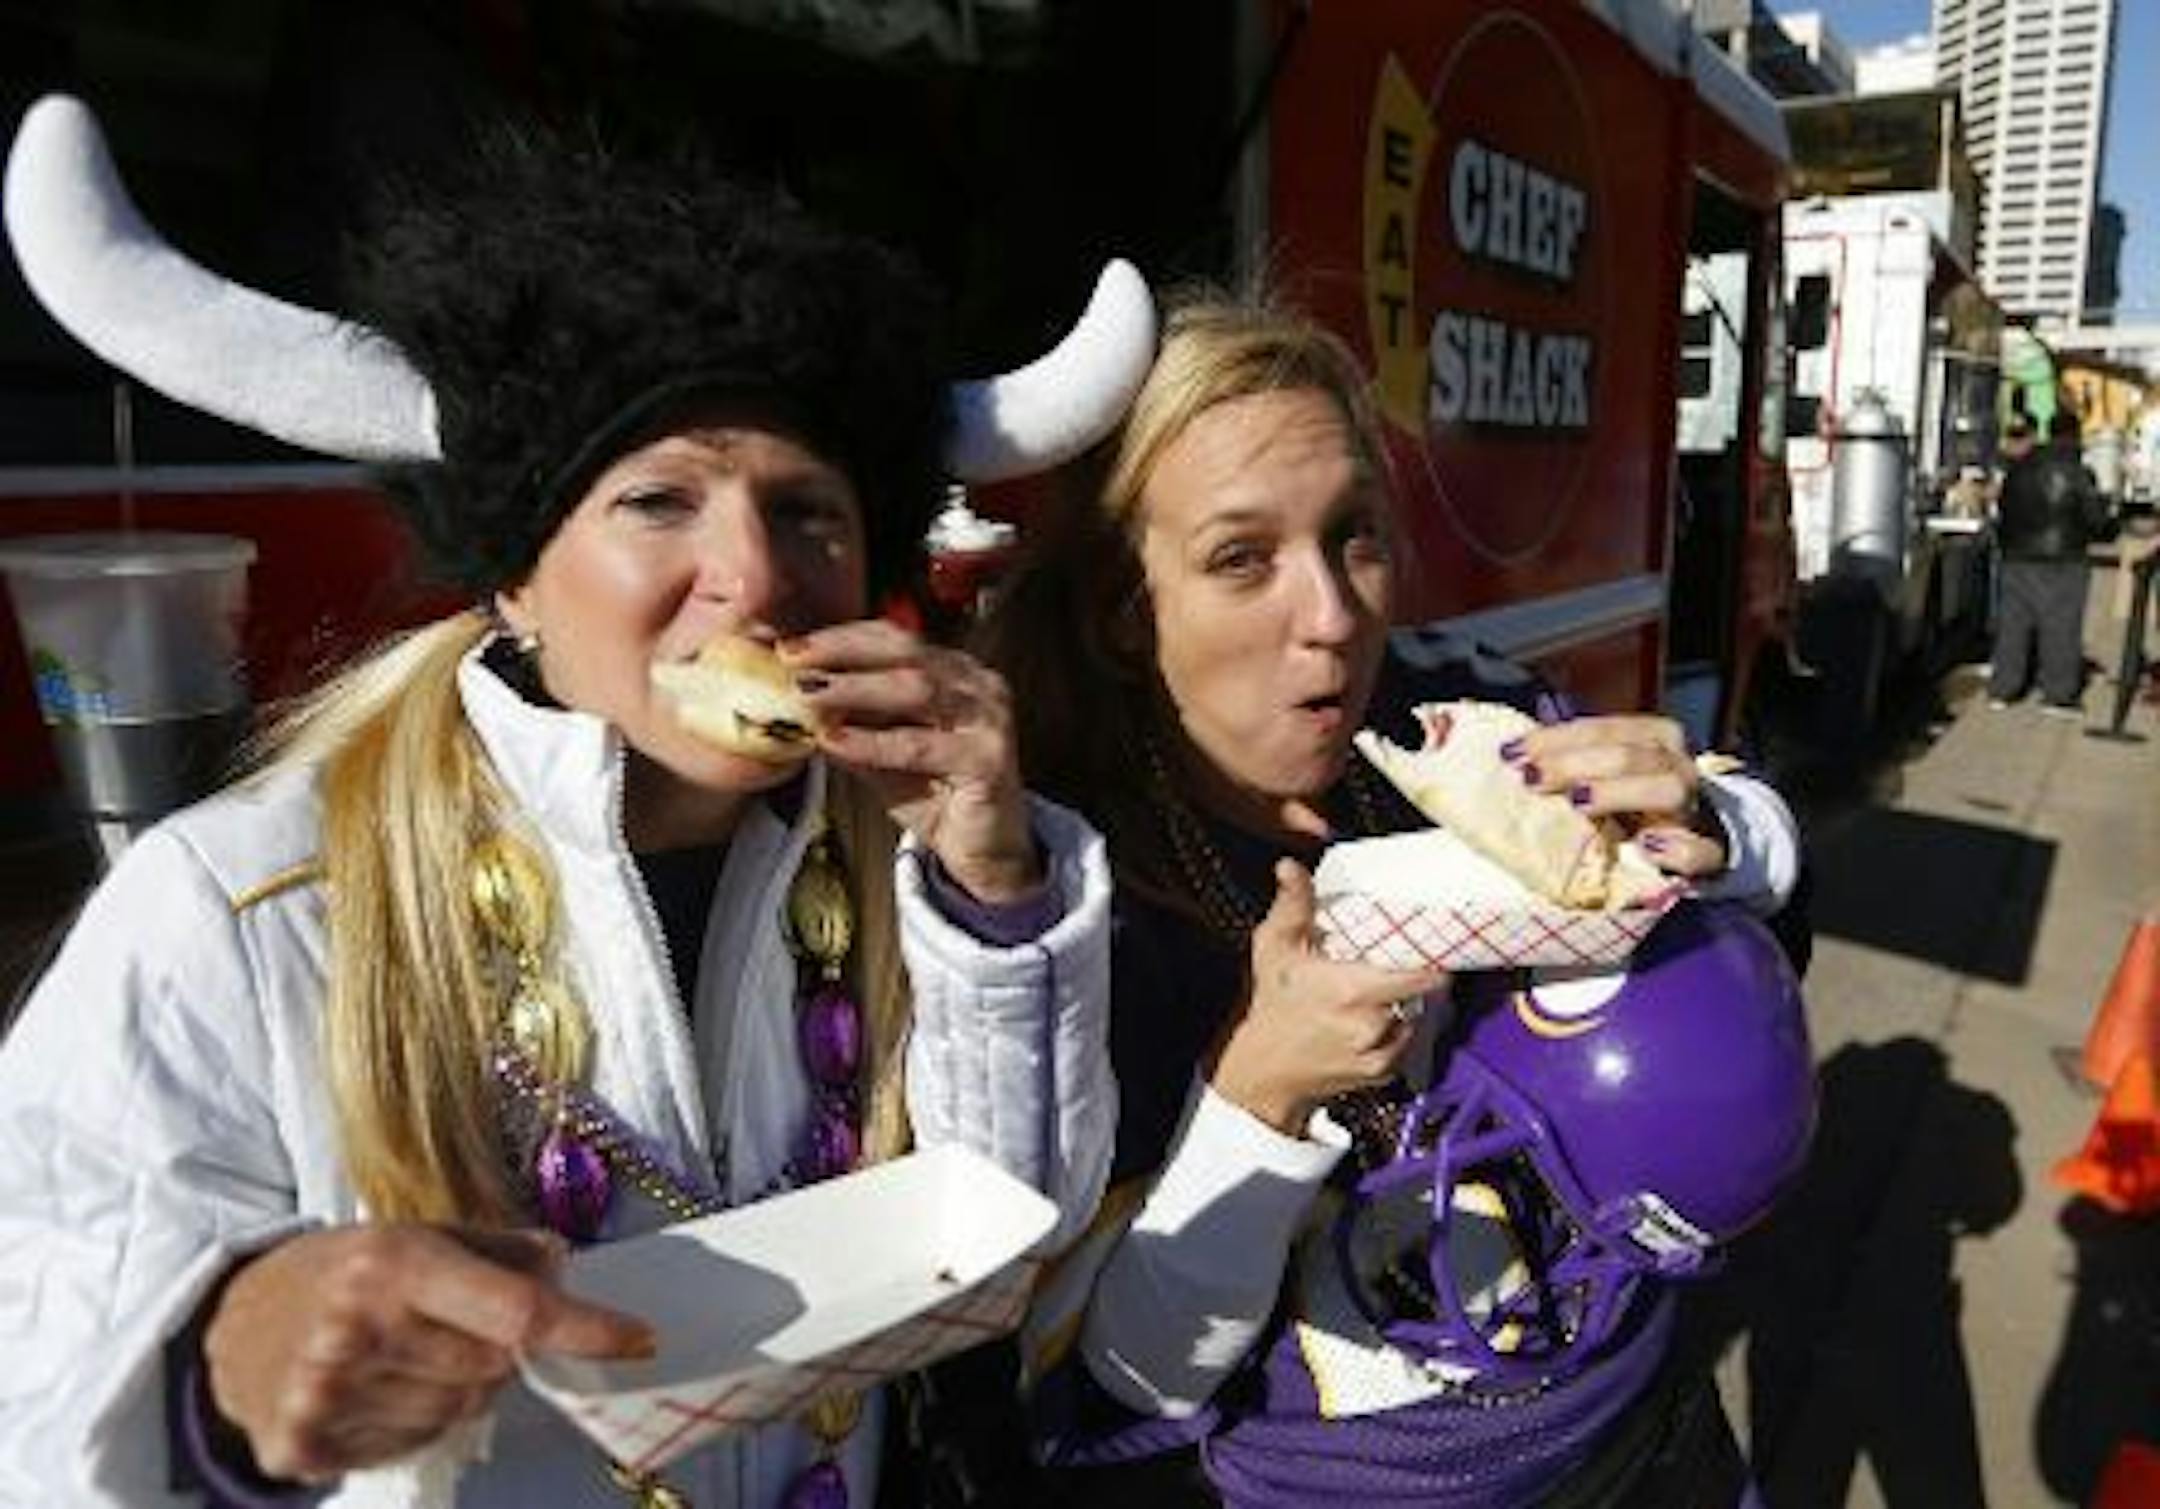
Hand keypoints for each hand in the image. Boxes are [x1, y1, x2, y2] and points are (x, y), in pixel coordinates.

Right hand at [203, 1225, 653, 1482]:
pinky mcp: (300, 1447)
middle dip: (495, 1353)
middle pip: (492, 1370)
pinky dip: (410, 1422)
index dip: (586, 1329)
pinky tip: (375, 1389)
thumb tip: (570, 1269)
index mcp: (393, 1262)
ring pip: (454, 1413)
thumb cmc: (345, 1270)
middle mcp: (357, 1328)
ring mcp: (324, 1394)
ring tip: (405, 1356)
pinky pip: (407, 1447)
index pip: (515, 1311)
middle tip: (453, 1328)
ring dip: (452, 1389)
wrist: (228, 1324)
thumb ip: (501, 1250)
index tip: (638, 1340)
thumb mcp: (418, 1235)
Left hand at [782, 621, 1038, 903]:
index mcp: (955, 672)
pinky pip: (921, 744)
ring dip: (856, 690)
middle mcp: (977, 685)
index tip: (791, 647)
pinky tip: (838, 742)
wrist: (982, 851)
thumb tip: (792, 698)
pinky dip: (874, 742)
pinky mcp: (989, 759)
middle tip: (794, 662)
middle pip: (906, 652)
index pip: (895, 638)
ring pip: (916, 690)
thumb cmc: (935, 796)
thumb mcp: (880, 753)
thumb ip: (849, 722)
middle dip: (844, 652)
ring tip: (810, 696)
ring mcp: (988, 718)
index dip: (842, 638)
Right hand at [1209, 860, 1450, 1135]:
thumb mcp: (1275, 947)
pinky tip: (1368, 1022)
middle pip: (1419, 994)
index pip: (1420, 975)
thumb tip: (1290, 867)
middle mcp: (1370, 1024)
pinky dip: (1394, 1032)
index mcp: (1350, 989)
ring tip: (1376, 995)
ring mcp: (1378, 1052)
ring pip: (1413, 1017)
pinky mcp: (1381, 1073)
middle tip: (1395, 965)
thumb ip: (1292, 905)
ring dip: (1404, 1006)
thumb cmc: (1270, 1005)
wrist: (1263, 1071)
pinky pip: (1404, 1043)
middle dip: (1411, 979)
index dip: (1433, 961)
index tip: (1434, 947)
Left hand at [1506, 714, 1726, 876]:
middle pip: (1631, 755)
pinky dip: (1678, 849)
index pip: (1605, 728)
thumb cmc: (1637, 803)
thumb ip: (1574, 761)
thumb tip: (1511, 755)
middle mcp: (1677, 766)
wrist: (1702, 839)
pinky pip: (1703, 851)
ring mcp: (1695, 809)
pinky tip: (1648, 847)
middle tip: (1532, 779)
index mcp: (1655, 739)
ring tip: (1580, 803)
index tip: (1513, 753)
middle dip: (1576, 763)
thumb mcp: (1609, 774)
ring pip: (1668, 789)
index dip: (1557, 738)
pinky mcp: (1711, 854)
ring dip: (1620, 792)